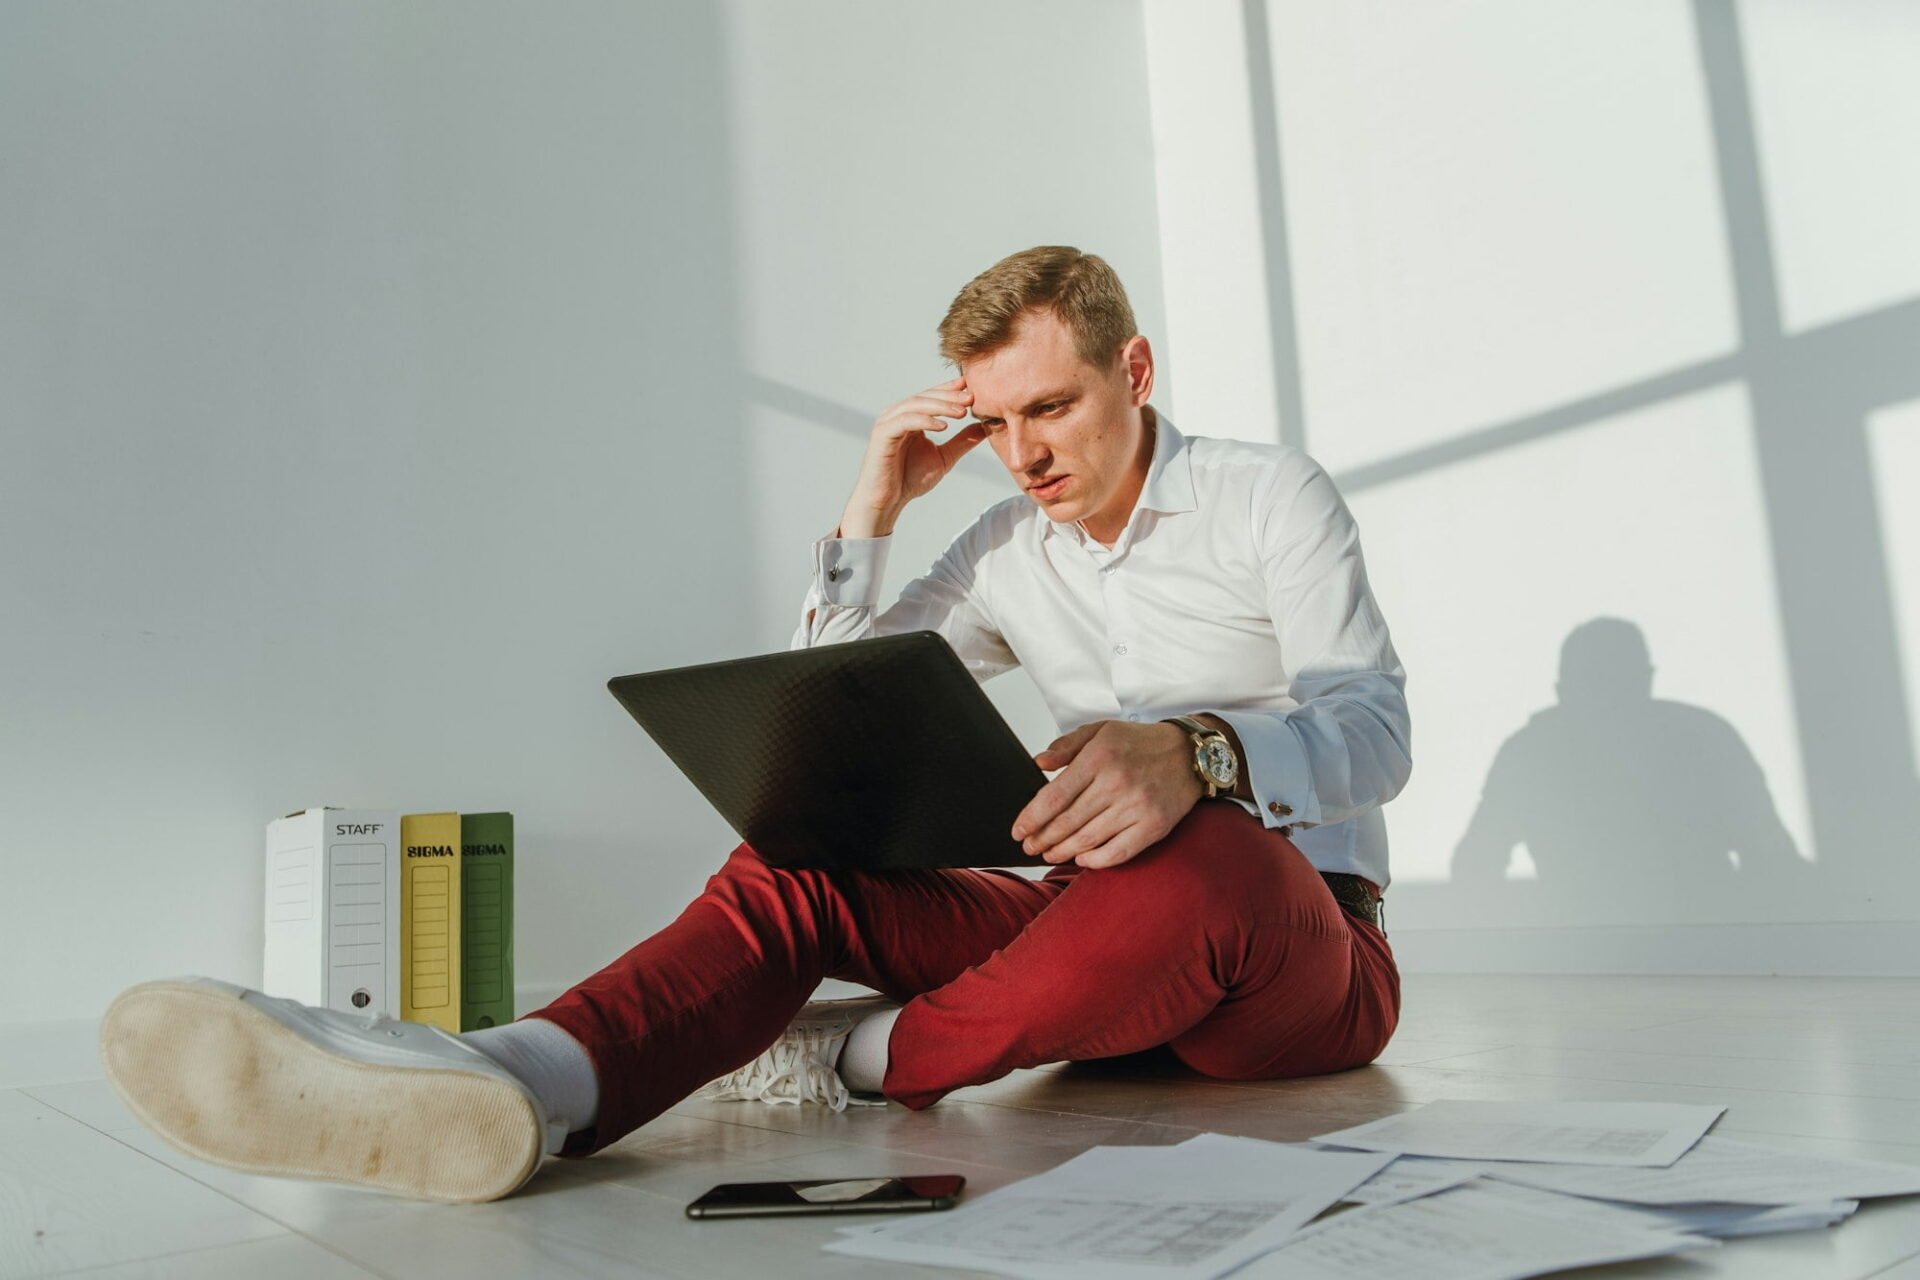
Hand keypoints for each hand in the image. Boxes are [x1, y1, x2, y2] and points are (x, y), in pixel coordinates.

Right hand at [839, 376, 989, 537]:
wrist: (887, 501)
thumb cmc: (910, 480)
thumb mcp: (944, 457)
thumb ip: (962, 441)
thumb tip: (984, 427)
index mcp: (910, 417)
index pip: (932, 396)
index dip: (950, 390)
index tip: (971, 387)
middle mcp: (897, 415)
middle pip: (925, 396)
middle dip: (949, 396)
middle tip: (972, 397)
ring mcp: (888, 422)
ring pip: (916, 404)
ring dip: (940, 406)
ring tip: (962, 411)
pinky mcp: (882, 434)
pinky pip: (905, 421)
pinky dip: (925, 420)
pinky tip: (943, 426)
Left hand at [1011, 720, 1204, 868]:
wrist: (1190, 754)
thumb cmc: (1140, 743)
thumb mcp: (1101, 730)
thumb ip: (1067, 745)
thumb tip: (1039, 762)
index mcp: (1099, 757)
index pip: (1054, 796)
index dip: (1031, 818)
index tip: (1018, 831)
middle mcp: (1116, 783)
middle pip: (1067, 822)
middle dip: (1042, 839)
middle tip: (1029, 846)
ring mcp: (1136, 807)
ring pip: (1088, 840)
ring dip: (1062, 852)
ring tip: (1049, 853)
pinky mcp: (1154, 826)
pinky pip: (1117, 853)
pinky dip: (1095, 861)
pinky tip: (1081, 859)